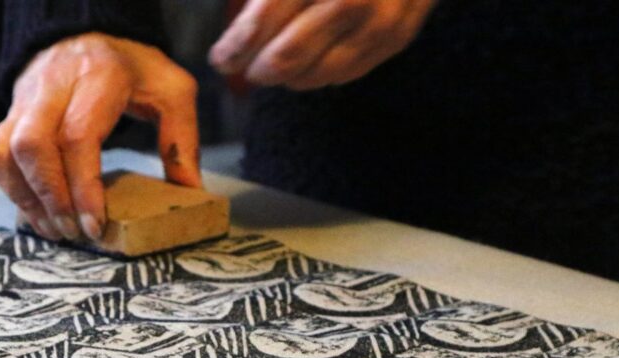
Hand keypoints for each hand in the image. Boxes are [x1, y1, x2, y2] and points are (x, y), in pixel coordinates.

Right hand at [0, 32, 201, 240]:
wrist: (87, 34)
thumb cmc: (132, 68)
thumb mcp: (172, 91)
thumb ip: (181, 138)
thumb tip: (189, 191)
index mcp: (99, 78)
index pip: (78, 136)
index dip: (82, 187)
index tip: (94, 224)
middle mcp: (54, 86)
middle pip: (32, 146)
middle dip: (50, 198)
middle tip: (72, 232)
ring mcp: (26, 99)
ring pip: (4, 151)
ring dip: (26, 198)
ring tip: (53, 229)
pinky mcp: (10, 113)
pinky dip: (10, 188)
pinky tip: (36, 209)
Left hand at [209, 0, 435, 90]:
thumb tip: (238, 31)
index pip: (259, 26)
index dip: (233, 50)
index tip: (221, 58)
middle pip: (285, 61)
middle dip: (257, 70)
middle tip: (244, 67)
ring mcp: (377, 21)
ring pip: (315, 76)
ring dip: (287, 77)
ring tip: (274, 64)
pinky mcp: (397, 36)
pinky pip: (347, 74)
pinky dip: (321, 74)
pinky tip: (310, 62)